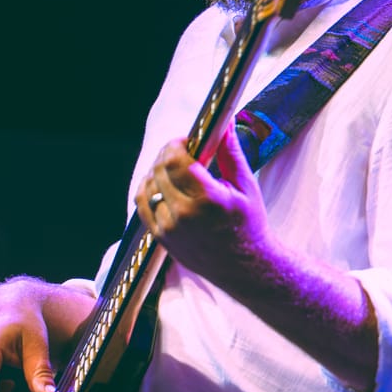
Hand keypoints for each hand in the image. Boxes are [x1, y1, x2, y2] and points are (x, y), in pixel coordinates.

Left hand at [135, 124, 269, 284]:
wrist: (245, 267)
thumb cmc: (250, 225)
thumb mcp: (246, 187)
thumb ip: (231, 153)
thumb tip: (224, 124)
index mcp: (208, 199)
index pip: (175, 160)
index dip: (176, 144)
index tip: (186, 140)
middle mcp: (185, 214)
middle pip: (159, 170)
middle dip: (167, 153)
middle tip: (181, 149)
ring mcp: (169, 228)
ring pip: (147, 186)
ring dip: (157, 170)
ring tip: (173, 167)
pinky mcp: (161, 238)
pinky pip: (142, 205)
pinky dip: (147, 189)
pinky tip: (161, 183)